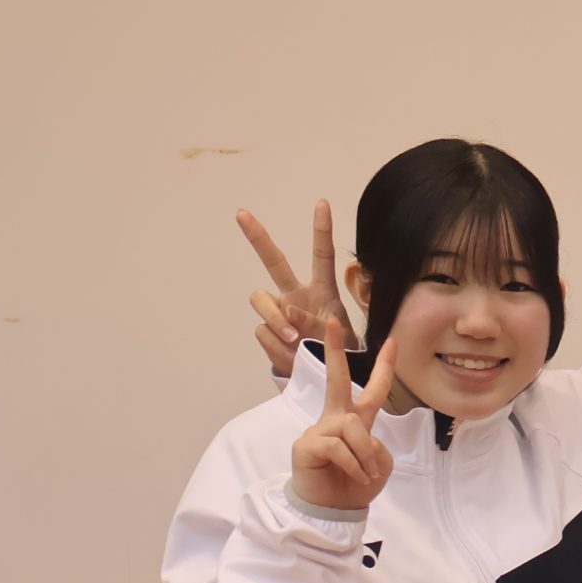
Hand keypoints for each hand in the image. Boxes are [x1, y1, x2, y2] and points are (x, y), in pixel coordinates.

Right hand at [238, 201, 351, 377]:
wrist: (326, 378)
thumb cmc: (339, 351)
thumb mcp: (339, 338)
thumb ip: (317, 324)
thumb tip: (288, 311)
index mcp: (322, 290)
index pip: (322, 255)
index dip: (321, 230)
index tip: (322, 203)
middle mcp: (296, 294)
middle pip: (273, 261)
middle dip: (257, 237)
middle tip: (242, 213)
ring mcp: (279, 311)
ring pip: (261, 301)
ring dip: (274, 319)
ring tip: (292, 339)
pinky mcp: (267, 331)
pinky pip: (264, 333)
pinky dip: (277, 348)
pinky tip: (290, 355)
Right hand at [290, 316, 398, 512]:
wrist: (333, 511)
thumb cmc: (354, 486)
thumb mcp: (378, 464)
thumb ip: (377, 445)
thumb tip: (362, 437)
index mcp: (354, 421)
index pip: (371, 390)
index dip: (382, 367)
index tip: (391, 341)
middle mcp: (335, 420)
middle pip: (338, 380)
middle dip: (335, 351)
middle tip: (332, 321)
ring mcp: (318, 430)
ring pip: (352, 426)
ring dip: (366, 454)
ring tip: (364, 473)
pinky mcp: (306, 446)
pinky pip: (339, 447)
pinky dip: (354, 464)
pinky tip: (356, 476)